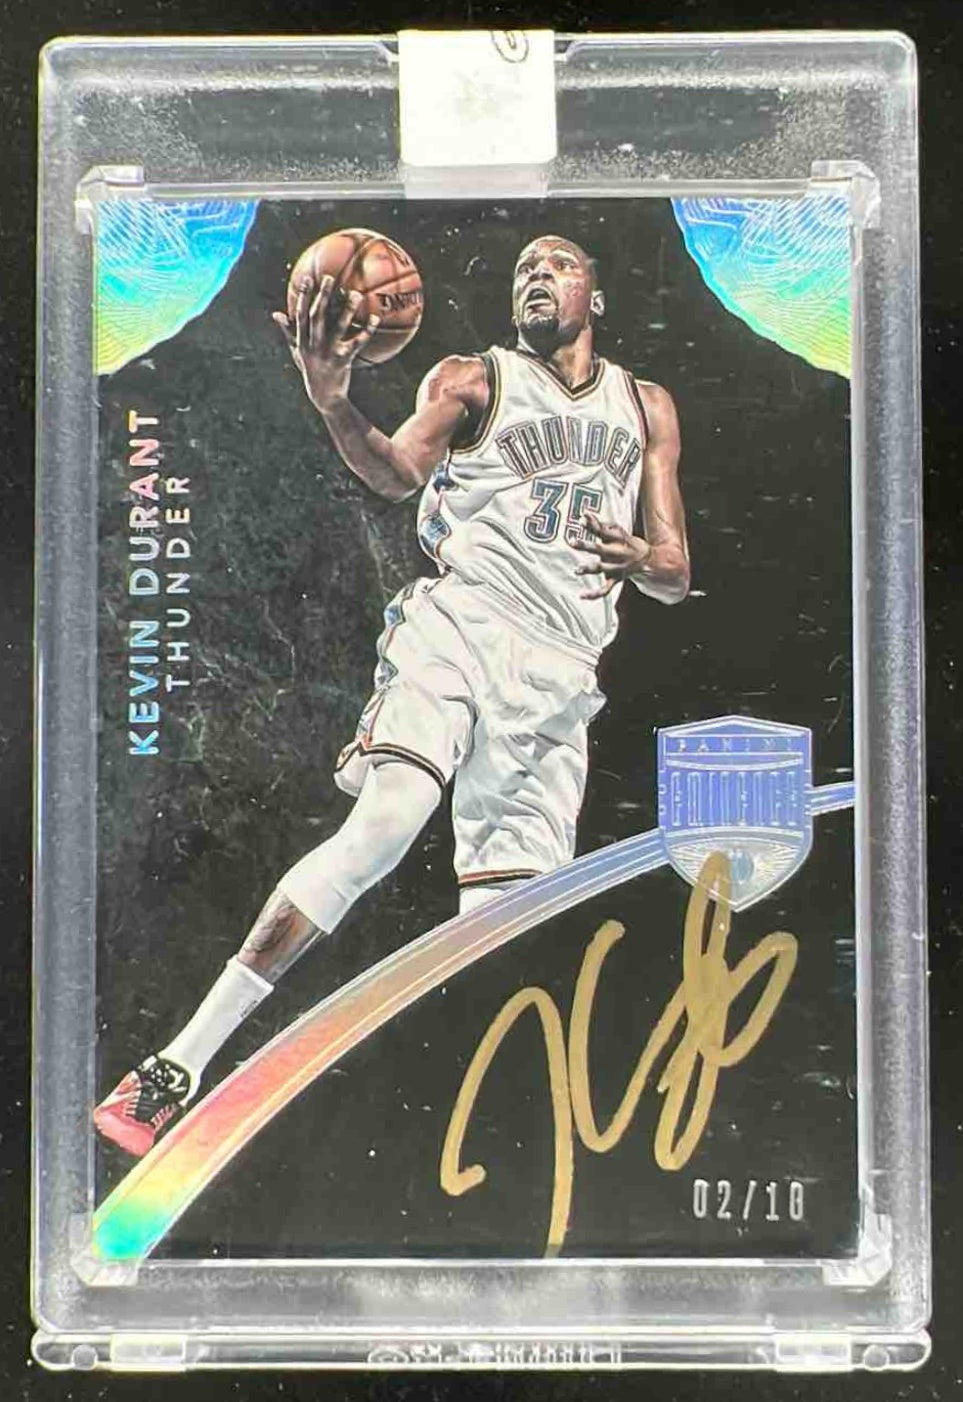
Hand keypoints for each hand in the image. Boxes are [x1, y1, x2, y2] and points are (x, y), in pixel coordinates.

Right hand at [272, 275, 380, 410]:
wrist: (324, 396)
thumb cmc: (310, 369)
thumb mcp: (297, 352)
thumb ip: (288, 332)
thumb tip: (276, 313)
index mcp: (302, 341)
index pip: (300, 314)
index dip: (303, 296)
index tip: (307, 278)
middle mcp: (313, 345)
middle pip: (317, 316)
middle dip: (322, 296)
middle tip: (329, 277)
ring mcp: (328, 353)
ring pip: (338, 328)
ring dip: (347, 310)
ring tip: (356, 294)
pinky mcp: (343, 360)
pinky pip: (357, 342)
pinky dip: (367, 330)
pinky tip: (375, 318)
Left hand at [573, 509, 651, 598]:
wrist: (646, 560)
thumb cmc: (625, 542)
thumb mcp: (616, 530)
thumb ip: (598, 524)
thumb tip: (583, 514)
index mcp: (617, 539)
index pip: (603, 530)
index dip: (592, 525)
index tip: (581, 519)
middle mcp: (617, 553)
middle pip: (601, 549)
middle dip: (587, 546)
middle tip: (572, 542)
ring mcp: (616, 568)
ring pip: (602, 569)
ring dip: (590, 569)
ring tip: (577, 570)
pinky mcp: (615, 580)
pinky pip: (605, 589)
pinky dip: (594, 594)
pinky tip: (581, 595)